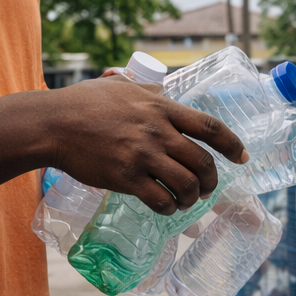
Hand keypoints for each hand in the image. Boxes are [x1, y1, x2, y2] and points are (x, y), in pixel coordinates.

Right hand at [44, 76, 247, 214]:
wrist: (52, 124)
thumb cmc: (83, 104)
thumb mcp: (122, 87)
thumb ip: (146, 91)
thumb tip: (162, 89)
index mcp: (161, 107)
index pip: (211, 127)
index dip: (233, 145)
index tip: (243, 158)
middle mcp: (158, 131)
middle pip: (204, 162)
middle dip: (212, 181)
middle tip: (207, 189)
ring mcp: (142, 155)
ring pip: (187, 185)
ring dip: (192, 198)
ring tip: (185, 200)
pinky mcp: (126, 177)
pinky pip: (161, 200)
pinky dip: (169, 208)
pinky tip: (165, 206)